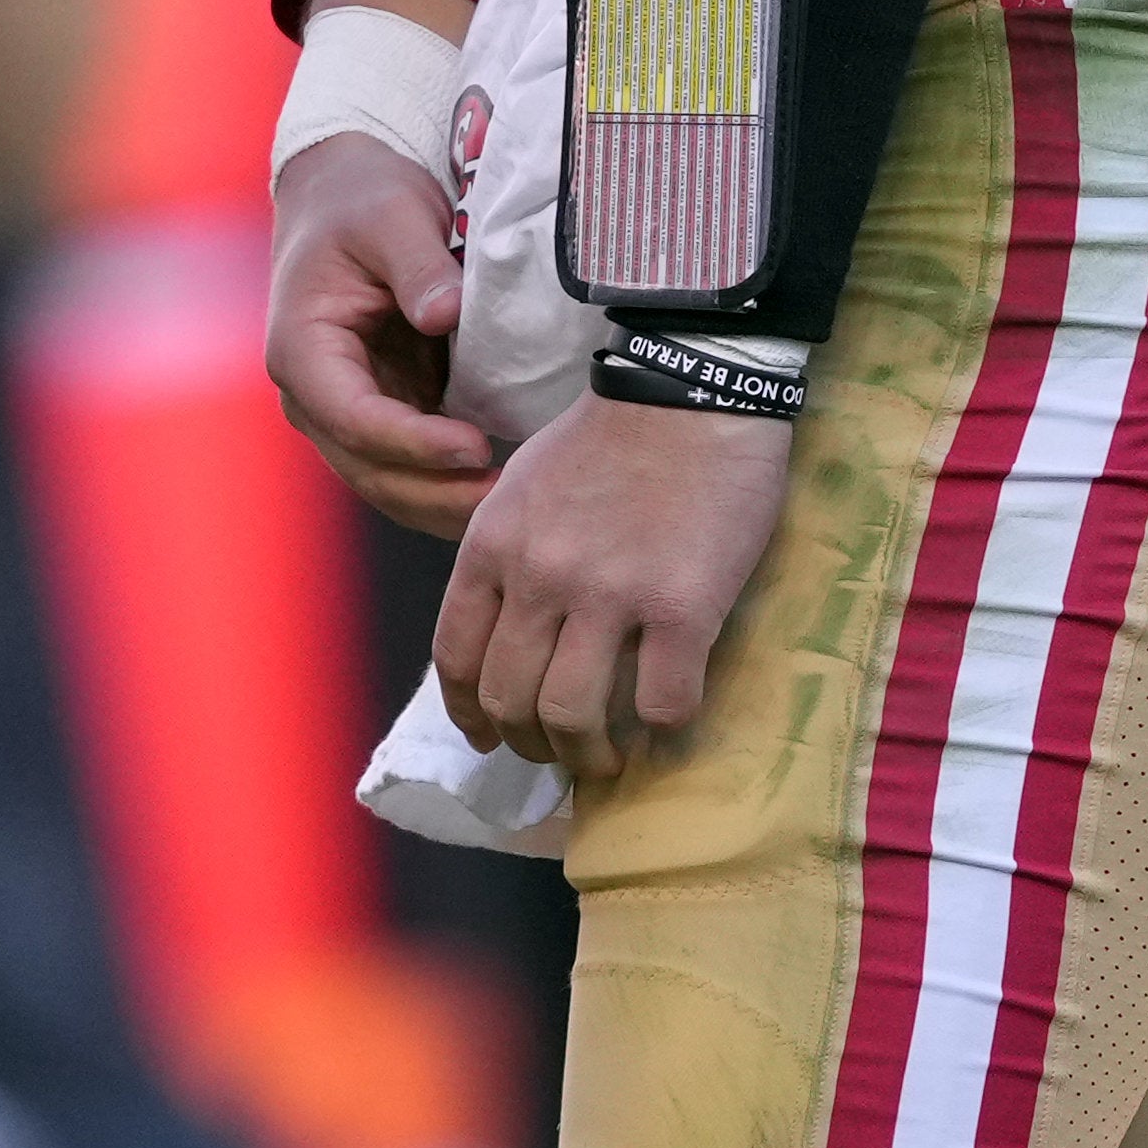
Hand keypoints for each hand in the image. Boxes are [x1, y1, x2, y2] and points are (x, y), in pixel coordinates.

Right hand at [268, 133, 494, 536]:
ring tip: (511, 504)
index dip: (414, 444)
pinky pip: (411, 467)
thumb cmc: (361, 198)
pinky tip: (501, 486)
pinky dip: (449, 484)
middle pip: (370, 469)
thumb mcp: (392, 215)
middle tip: (506, 497)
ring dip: (445, 502)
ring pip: (389, 482)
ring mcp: (345, 410)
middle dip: (436, 493)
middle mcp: (314, 395)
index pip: (354, 419)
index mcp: (301, 350)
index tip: (474, 447)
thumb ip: (419, 265)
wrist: (344, 193)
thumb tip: (446, 314)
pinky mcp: (382, 410)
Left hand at [433, 394, 793, 777]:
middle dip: (530, 744)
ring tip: (609, 758)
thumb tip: (506, 630)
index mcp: (492, 544)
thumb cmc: (608, 436)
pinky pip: (663, 704)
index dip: (469, 712)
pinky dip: (663, 728)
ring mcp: (610, 594)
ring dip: (588, 754)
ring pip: (574, 717)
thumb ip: (506, 556)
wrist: (691, 389)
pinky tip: (668, 720)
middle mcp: (539, 575)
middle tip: (560, 752)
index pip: (456, 655)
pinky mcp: (682, 606)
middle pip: (511, 699)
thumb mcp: (522, 485)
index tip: (488, 736)